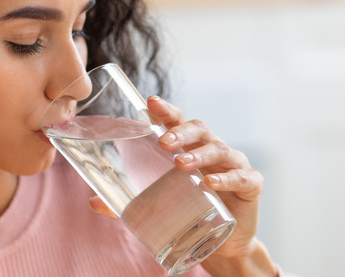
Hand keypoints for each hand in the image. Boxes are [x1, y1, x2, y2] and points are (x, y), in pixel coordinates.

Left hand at [88, 96, 264, 260]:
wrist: (223, 243)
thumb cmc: (190, 212)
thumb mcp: (158, 205)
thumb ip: (126, 204)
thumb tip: (93, 202)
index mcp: (190, 148)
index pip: (178, 122)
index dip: (166, 110)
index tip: (151, 102)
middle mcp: (212, 150)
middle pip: (200, 129)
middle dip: (181, 132)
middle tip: (163, 142)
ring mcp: (234, 165)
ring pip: (220, 149)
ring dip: (199, 154)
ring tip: (181, 164)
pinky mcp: (251, 185)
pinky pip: (242, 176)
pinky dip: (227, 179)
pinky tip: (211, 184)